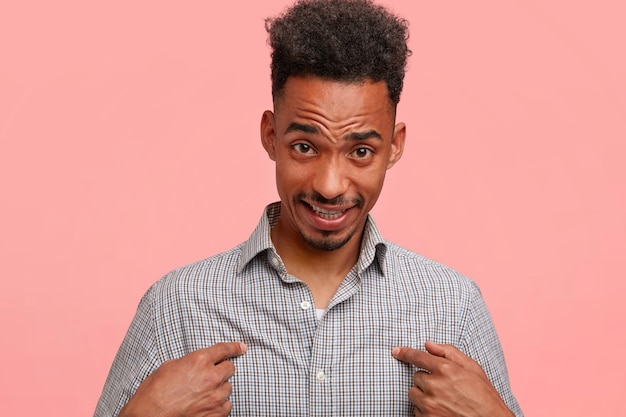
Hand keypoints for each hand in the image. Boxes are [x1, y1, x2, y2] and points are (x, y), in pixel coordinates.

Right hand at [119, 342, 246, 416]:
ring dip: (219, 389)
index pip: (224, 349)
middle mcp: (211, 377)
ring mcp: (215, 397)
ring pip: (228, 388)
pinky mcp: (215, 414)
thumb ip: (190, 361)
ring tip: (202, 394)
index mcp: (199, 360)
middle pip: (230, 369)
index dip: (235, 347)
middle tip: (209, 377)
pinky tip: (205, 406)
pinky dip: (218, 405)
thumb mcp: (169, 366)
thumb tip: (199, 362)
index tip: (242, 347)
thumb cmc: (153, 392)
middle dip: (221, 371)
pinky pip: (226, 406)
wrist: (148, 416)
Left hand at [392, 341, 513, 416]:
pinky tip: (441, 411)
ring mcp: (429, 404)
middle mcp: (434, 385)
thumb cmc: (484, 396)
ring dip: (423, 395)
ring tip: (443, 400)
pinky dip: (425, 410)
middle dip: (427, 380)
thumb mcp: (473, 369)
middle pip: (416, 377)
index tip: (396, 351)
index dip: (405, 352)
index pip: (417, 356)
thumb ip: (449, 353)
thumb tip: (428, 344)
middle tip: (444, 387)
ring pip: (414, 393)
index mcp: (446, 369)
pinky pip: (416, 410)